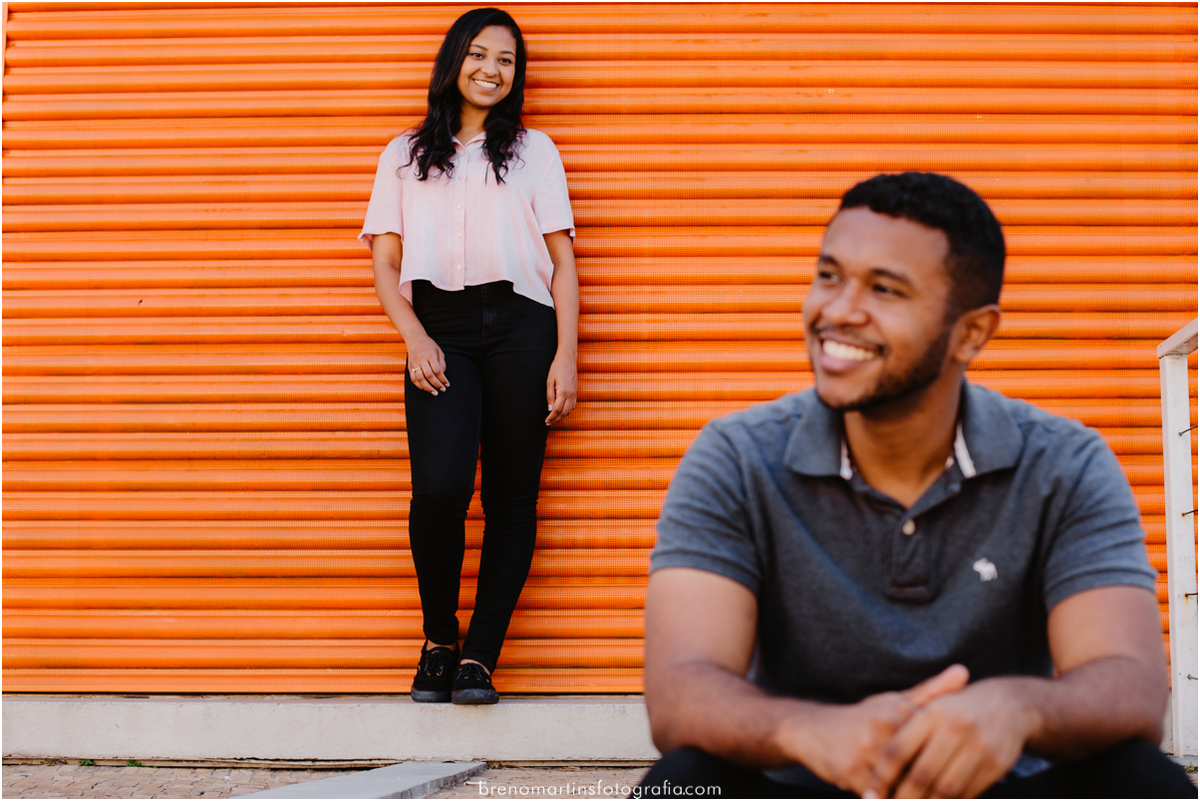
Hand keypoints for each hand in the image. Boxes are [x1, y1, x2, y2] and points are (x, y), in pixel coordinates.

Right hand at [405, 333, 448, 395]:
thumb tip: (443, 375)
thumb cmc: (429, 345)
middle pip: (428, 375)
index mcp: (430, 354)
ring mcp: (414, 363)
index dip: (443, 378)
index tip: (447, 384)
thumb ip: (442, 363)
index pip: (437, 370)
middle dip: (436, 384)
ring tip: (434, 392)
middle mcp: (421, 359)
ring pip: (419, 378)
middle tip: (442, 390)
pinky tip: (425, 389)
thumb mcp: (438, 350)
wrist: (414, 338)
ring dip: (427, 387)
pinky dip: (419, 385)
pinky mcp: (409, 366)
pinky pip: (413, 378)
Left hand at [545, 351, 576, 424]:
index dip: (551, 417)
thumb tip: (550, 408)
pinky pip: (573, 406)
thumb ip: (550, 395)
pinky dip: (567, 411)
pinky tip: (561, 412)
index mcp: (563, 391)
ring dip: (562, 417)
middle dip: (556, 420)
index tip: (546, 421)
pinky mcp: (576, 392)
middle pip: (564, 413)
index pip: (557, 409)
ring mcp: (575, 393)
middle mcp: (571, 394)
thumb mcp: (549, 381)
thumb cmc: (557, 368)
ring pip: (570, 411)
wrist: (568, 359)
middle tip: (548, 423)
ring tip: (554, 419)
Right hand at [783, 665, 968, 796]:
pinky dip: (886, 799)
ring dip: (909, 796)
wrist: (810, 730)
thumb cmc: (861, 719)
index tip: (953, 777)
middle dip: (929, 787)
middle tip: (937, 794)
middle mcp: (884, 725)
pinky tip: (887, 797)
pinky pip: (880, 796)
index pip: (937, 748)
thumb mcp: (895, 701)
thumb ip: (932, 691)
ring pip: (902, 785)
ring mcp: (866, 747)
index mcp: (900, 709)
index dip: (946, 767)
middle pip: (921, 769)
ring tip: (914, 796)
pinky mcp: (851, 769)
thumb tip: (964, 672)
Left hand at [867, 678, 1033, 798]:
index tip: (870, 794)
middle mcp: (955, 728)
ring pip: (945, 790)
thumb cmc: (957, 708)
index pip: (898, 751)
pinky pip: (967, 793)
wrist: (1008, 704)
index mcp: (932, 713)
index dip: (882, 777)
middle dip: (902, 798)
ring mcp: (978, 747)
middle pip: (920, 775)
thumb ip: (904, 730)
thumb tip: (873, 765)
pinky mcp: (996, 764)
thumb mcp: (931, 707)